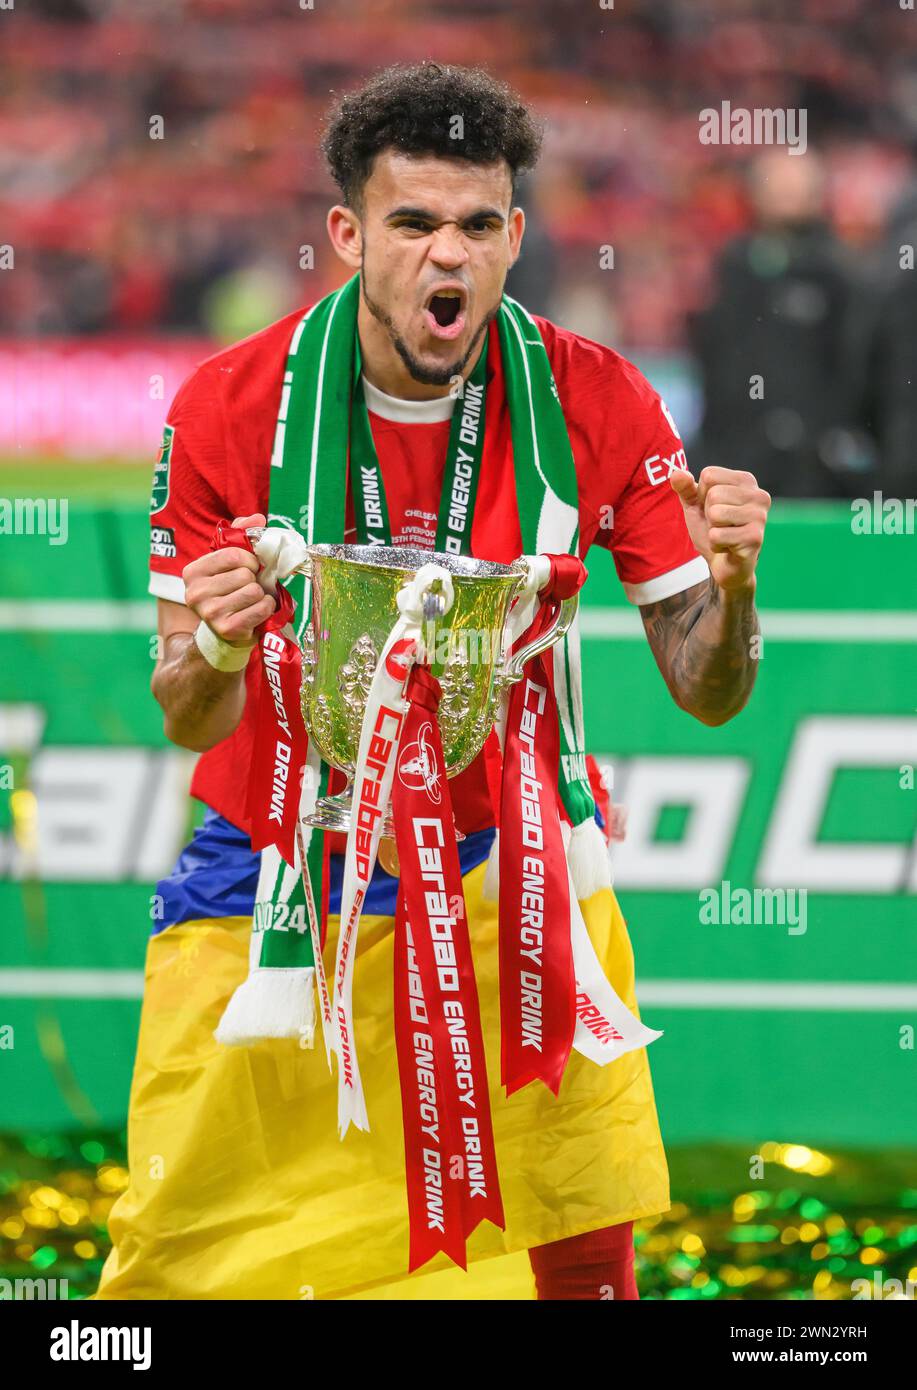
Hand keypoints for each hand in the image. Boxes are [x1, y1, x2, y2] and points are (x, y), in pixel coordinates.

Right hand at [182, 512, 275, 644]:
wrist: (225, 629)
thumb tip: (258, 518)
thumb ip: (240, 534)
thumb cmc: (229, 589)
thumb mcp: (229, 561)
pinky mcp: (227, 628)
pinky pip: (261, 608)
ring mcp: (210, 613)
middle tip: (249, 586)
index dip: (249, 559)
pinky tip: (257, 610)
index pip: (232, 554)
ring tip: (252, 598)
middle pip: (244, 575)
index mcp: (192, 571)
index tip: (250, 566)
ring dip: (261, 594)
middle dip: (254, 579)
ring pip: (254, 591)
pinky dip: (266, 607)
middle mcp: (195, 593)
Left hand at [669, 467, 769, 593]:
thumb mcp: (694, 505)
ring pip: (715, 514)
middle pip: (713, 495)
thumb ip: (684, 487)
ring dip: (712, 530)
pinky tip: (728, 548)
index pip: (709, 475)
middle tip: (720, 525)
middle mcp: (759, 495)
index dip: (702, 495)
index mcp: (746, 480)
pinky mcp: (755, 538)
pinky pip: (717, 536)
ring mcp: (760, 517)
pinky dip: (715, 545)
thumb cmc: (712, 529)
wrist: (723, 564)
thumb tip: (676, 473)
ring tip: (724, 534)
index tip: (713, 508)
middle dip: (708, 514)